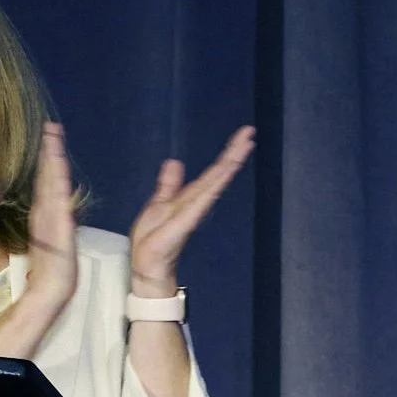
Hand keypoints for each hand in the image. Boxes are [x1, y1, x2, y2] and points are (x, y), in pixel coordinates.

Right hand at [25, 122, 78, 304]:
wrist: (54, 287)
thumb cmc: (53, 271)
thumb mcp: (52, 244)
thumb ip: (48, 227)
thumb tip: (49, 216)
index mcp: (46, 214)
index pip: (47, 181)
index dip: (48, 160)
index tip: (50, 138)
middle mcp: (46, 210)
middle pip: (47, 174)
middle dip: (49, 149)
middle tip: (51, 125)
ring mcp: (50, 213)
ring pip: (51, 178)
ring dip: (52, 154)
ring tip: (53, 132)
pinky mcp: (56, 219)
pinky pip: (56, 192)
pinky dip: (55, 173)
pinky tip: (57, 160)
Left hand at [128, 125, 254, 291]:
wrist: (147, 264)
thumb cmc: (153, 239)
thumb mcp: (159, 203)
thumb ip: (169, 185)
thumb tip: (174, 162)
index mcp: (190, 197)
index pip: (212, 172)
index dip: (226, 153)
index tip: (242, 135)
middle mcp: (196, 202)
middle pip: (218, 173)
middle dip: (233, 152)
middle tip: (249, 132)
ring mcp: (193, 211)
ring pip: (215, 182)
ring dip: (229, 163)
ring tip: (243, 146)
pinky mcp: (186, 220)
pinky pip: (203, 199)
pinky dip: (214, 184)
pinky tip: (225, 172)